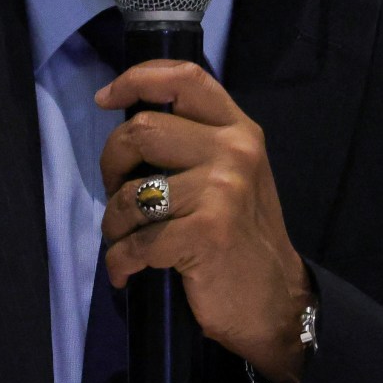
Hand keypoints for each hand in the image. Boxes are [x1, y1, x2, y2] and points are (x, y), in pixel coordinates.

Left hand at [97, 62, 315, 382]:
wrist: (276, 304)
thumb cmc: (242, 238)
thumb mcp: (232, 176)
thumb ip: (195, 142)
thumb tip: (128, 125)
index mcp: (239, 131)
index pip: (185, 78)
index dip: (136, 79)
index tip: (106, 99)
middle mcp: (235, 151)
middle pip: (140, 131)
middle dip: (112, 167)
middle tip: (119, 198)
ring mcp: (222, 191)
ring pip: (129, 193)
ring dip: (114, 225)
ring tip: (126, 242)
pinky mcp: (206, 233)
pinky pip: (135, 242)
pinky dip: (120, 262)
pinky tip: (127, 272)